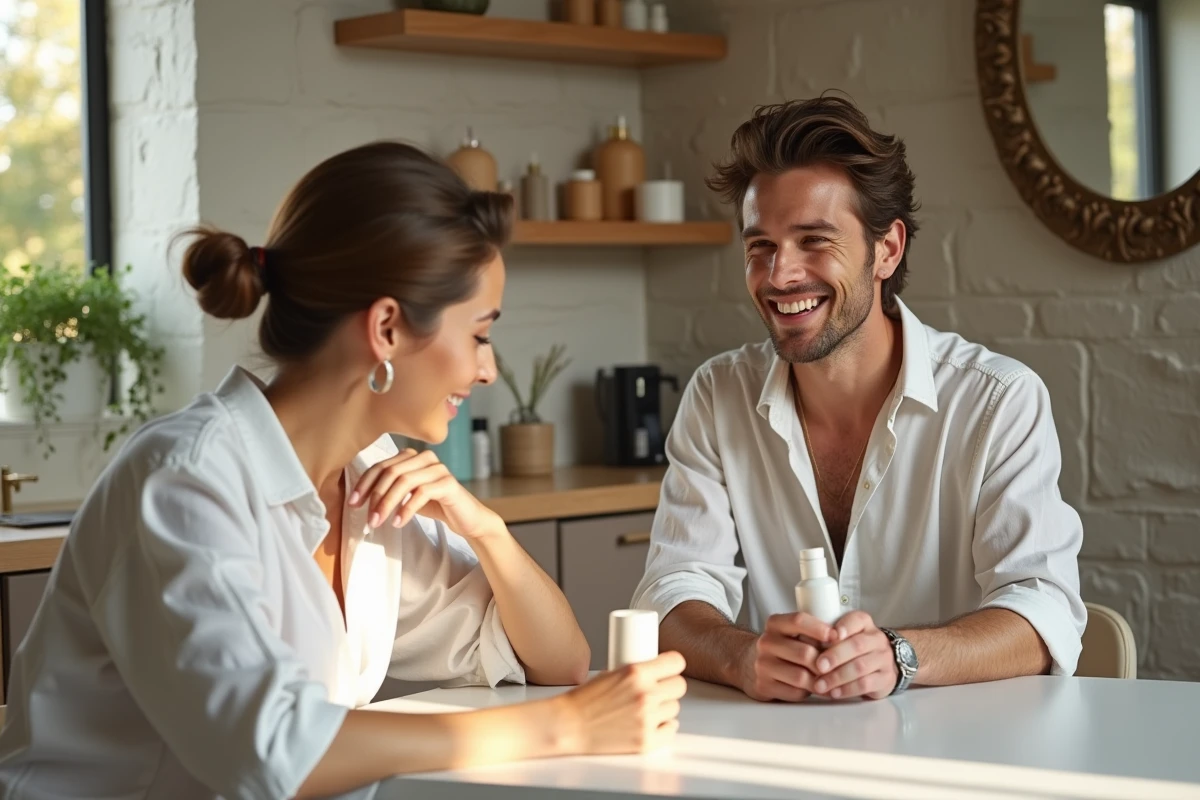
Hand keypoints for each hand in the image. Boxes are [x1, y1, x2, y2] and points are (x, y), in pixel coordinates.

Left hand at [349, 449, 502, 538]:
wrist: (466, 518)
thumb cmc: (434, 505)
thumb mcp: (406, 495)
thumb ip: (388, 489)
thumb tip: (357, 497)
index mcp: (412, 456)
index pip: (381, 466)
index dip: (364, 484)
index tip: (352, 503)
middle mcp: (425, 457)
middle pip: (391, 472)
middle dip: (375, 496)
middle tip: (368, 519)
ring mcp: (438, 468)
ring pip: (404, 481)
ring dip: (387, 504)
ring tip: (378, 523)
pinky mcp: (449, 483)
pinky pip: (422, 493)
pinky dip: (406, 509)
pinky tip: (398, 523)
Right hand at [554, 652, 687, 754]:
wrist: (568, 726)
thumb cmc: (583, 701)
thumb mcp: (610, 673)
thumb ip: (636, 673)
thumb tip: (656, 670)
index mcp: (636, 673)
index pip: (676, 662)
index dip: (674, 665)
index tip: (671, 668)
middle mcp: (645, 694)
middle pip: (679, 686)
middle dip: (670, 687)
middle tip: (659, 689)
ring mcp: (647, 719)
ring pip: (675, 708)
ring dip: (664, 708)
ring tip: (648, 708)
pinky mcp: (646, 741)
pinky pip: (671, 730)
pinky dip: (664, 727)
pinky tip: (653, 723)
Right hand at [738, 613, 838, 701]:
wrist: (747, 663)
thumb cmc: (780, 647)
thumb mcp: (789, 631)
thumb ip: (810, 632)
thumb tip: (842, 639)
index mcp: (774, 624)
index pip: (798, 620)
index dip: (820, 628)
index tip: (838, 636)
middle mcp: (766, 642)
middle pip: (804, 653)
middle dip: (825, 662)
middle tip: (838, 666)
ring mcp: (762, 666)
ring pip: (800, 676)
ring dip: (819, 680)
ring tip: (828, 680)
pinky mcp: (763, 686)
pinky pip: (794, 692)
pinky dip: (807, 692)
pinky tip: (811, 688)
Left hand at [812, 610, 897, 700]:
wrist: (881, 666)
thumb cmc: (853, 649)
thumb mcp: (844, 636)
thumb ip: (827, 636)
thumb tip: (803, 641)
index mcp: (864, 624)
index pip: (857, 620)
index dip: (844, 627)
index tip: (831, 635)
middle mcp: (877, 639)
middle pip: (857, 645)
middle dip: (835, 656)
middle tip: (818, 666)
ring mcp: (883, 659)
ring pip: (860, 666)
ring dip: (838, 677)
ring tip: (820, 684)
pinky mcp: (885, 679)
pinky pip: (866, 684)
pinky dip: (847, 689)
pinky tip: (834, 692)